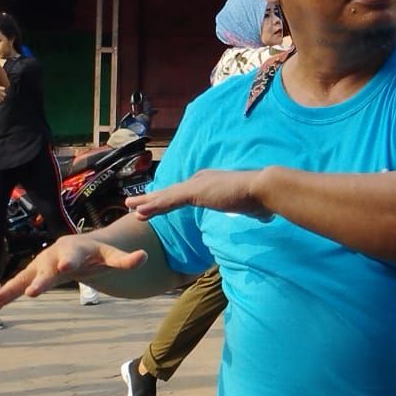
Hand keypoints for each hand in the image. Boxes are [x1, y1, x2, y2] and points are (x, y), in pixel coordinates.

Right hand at [0, 235, 147, 311]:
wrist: (76, 249)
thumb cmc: (95, 254)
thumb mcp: (111, 257)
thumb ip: (126, 260)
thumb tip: (143, 257)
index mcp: (74, 251)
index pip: (72, 257)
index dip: (69, 261)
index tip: (64, 268)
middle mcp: (53, 258)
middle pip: (47, 270)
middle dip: (41, 280)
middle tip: (34, 292)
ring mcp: (40, 267)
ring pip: (25, 279)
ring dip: (11, 290)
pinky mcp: (31, 277)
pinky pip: (16, 287)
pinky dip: (4, 296)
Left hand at [126, 169, 270, 220]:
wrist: (264, 188)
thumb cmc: (262, 198)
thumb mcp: (255, 206)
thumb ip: (255, 210)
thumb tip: (265, 215)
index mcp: (213, 183)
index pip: (186, 193)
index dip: (170, 199)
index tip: (159, 204)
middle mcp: (202, 180)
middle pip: (172, 192)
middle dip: (152, 198)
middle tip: (134, 204)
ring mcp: (198, 185)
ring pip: (166, 196)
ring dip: (147, 202)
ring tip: (129, 206)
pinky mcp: (195, 192)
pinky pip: (169, 201)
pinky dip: (154, 206)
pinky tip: (141, 211)